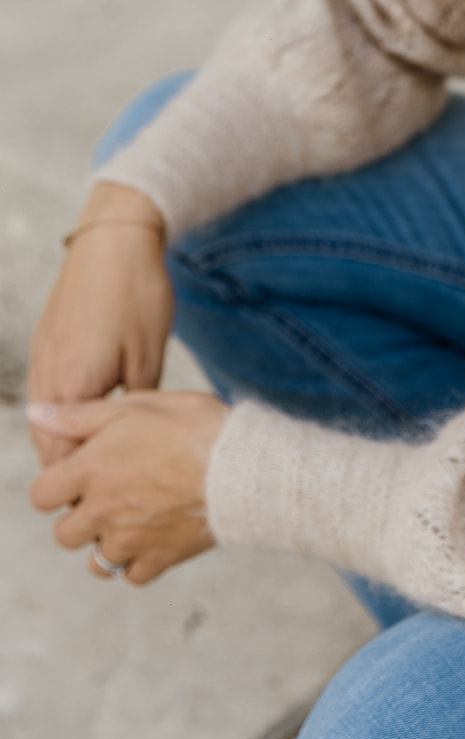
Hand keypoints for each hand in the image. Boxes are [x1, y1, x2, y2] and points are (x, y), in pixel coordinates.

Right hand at [28, 182, 171, 465]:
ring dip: (61, 440)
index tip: (104, 500)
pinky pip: (43, 392)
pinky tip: (85, 415)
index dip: (83, 481)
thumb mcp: (149, 355)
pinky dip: (58, 412)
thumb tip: (133, 438)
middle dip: (69, 468)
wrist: (114, 238)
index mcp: (74, 384)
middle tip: (99, 488)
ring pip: (42, 419)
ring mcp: (41, 356)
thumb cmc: (137, 293)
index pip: (66, 454)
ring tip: (93, 458)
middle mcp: (47, 375)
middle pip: (47, 442)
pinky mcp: (43, 340)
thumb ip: (134, 405)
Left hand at [28, 390, 228, 583]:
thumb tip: (37, 415)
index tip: (80, 474)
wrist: (243, 465)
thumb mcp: (137, 405)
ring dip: (106, 543)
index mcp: (91, 470)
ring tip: (131, 519)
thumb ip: (81, 414)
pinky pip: (133, 575)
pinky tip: (153, 537)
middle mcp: (103, 510)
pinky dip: (138, 561)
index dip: (56, 486)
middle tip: (109, 495)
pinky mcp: (160, 558)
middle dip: (80, 517)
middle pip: (64, 534)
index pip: (41, 495)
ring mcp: (130, 539)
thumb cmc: (193, 426)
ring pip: (96, 561)